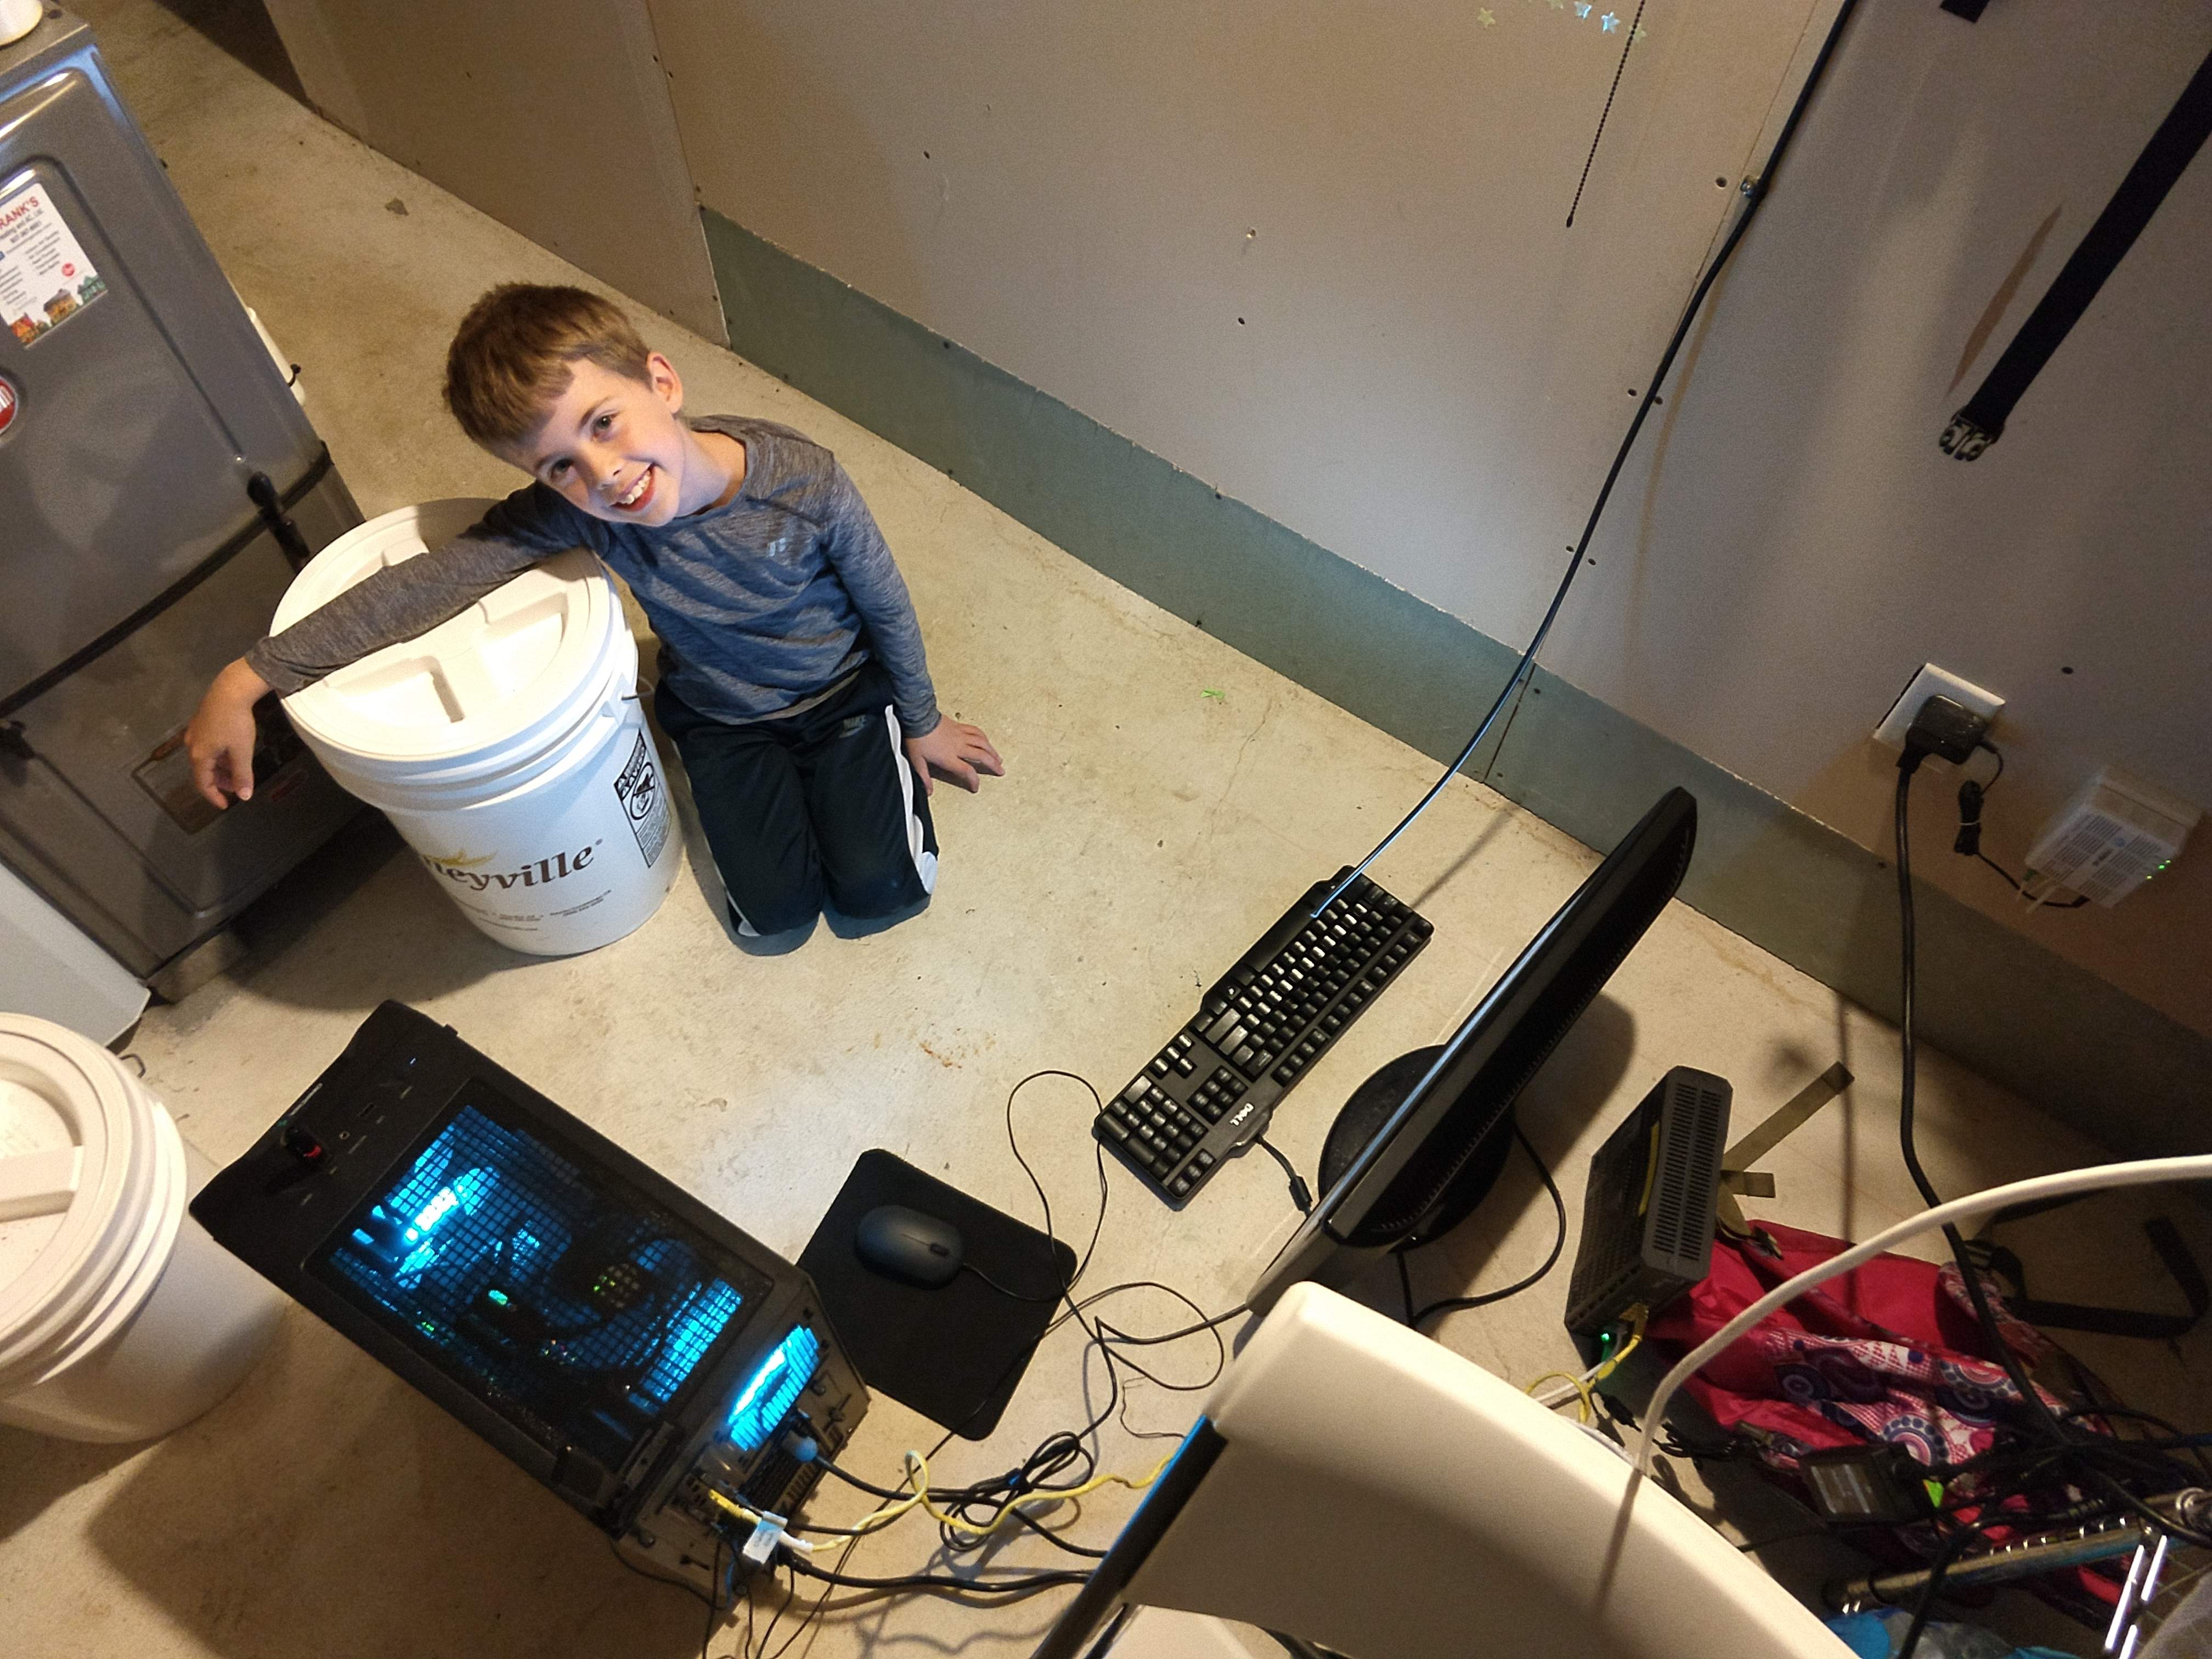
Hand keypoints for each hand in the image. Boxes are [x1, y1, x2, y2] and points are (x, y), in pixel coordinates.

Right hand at [184, 658, 273, 808]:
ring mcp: (195, 733)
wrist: (230, 690)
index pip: (203, 784)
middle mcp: (192, 746)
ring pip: (206, 759)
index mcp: (199, 755)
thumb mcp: (242, 752)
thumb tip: (244, 796)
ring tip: (237, 771)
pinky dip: (219, 756)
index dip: (214, 796)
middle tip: (237, 787)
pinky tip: (232, 753)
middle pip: (203, 771)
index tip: (225, 805)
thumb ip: (242, 775)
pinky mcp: (200, 723)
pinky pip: (207, 747)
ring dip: (220, 769)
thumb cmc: (236, 723)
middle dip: (219, 782)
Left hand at [904, 718, 1003, 795]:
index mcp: (949, 757)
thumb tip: (928, 791)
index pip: (967, 771)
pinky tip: (987, 741)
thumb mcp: (917, 761)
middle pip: (981, 756)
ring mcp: (961, 735)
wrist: (918, 717)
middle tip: (1000, 771)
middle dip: (993, 765)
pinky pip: (976, 731)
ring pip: (982, 743)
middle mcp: (958, 747)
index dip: (974, 781)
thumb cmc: (917, 738)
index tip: (975, 787)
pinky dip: (984, 737)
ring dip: (992, 751)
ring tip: (999, 758)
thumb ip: (924, 778)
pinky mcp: (960, 727)